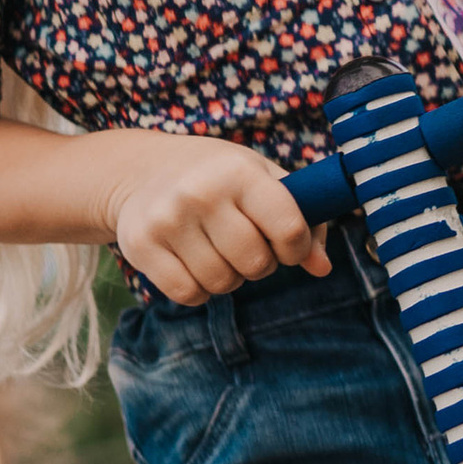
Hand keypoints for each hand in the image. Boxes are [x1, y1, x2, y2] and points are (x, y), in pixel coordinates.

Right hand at [107, 132, 324, 306]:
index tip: (287, 244)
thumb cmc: (216, 175)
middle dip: (259, 264)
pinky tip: (192, 263)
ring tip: (216, 251)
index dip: (296, 248)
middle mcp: (201, 193)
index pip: (289, 227)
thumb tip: (322, 268)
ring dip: (227, 278)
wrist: (140, 169)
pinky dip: (198, 290)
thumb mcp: (261, 179)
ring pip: (221, 283)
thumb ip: (301, 219)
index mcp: (239, 171)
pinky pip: (188, 294)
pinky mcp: (141, 245)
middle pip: (255, 263)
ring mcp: (168, 219)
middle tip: (245, 246)